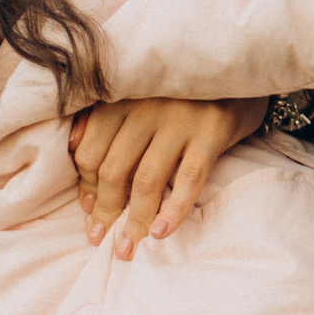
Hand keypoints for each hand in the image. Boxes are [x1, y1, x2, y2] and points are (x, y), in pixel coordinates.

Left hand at [69, 94, 269, 252]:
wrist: (240, 66)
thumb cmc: (183, 89)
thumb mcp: (140, 93)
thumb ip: (105, 116)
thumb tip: (72, 148)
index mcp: (122, 97)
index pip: (89, 151)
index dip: (86, 187)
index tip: (89, 212)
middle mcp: (147, 106)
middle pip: (114, 169)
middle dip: (105, 210)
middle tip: (100, 237)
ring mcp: (180, 119)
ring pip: (147, 180)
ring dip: (135, 221)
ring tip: (127, 248)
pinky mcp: (212, 130)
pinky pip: (189, 179)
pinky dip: (174, 210)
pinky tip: (161, 233)